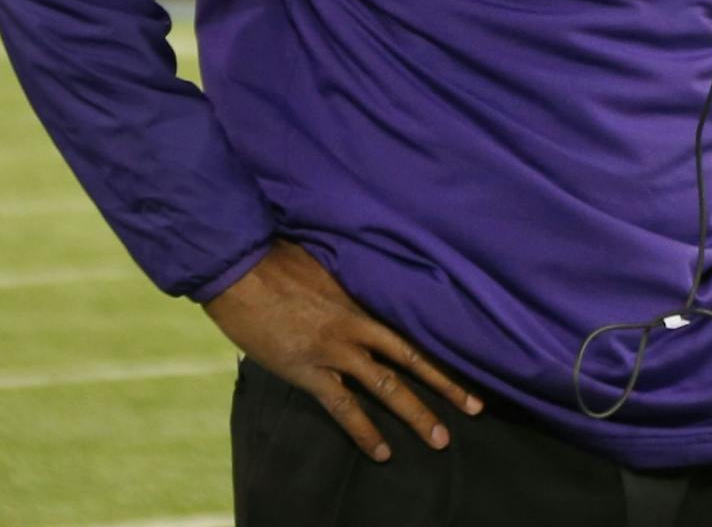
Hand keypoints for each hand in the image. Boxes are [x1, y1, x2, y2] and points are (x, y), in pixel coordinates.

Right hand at [203, 240, 481, 461]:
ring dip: (416, 413)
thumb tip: (352, 277)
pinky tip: (382, 453)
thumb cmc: (270, 257)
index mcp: (356, 298)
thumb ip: (339, 276)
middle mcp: (353, 326)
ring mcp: (333, 351)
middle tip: (475, 408)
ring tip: (441, 440)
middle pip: (409, 358)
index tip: (465, 355)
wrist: (235, 270)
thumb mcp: (316, 259)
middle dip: (444, 385)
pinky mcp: (308, 371)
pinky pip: (344, 408)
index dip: (434, 343)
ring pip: (385, 387)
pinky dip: (365, 432)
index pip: (405, 325)